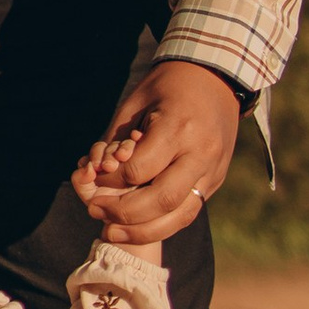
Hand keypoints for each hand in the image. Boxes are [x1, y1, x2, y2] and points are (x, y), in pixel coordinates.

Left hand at [73, 60, 241, 247]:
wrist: (216, 78)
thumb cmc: (168, 86)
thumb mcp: (137, 102)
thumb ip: (118, 138)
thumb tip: (94, 172)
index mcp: (179, 127)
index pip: (139, 169)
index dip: (110, 179)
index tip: (93, 177)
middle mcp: (200, 152)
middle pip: (161, 199)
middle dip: (124, 212)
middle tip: (95, 211)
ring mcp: (212, 169)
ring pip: (179, 215)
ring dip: (143, 230)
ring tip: (112, 231)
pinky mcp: (216, 180)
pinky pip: (189, 211)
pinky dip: (163, 224)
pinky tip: (138, 227)